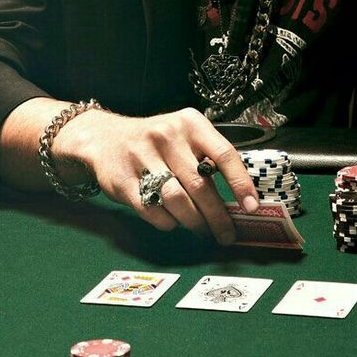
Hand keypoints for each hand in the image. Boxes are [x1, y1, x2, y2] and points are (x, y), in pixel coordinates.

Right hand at [57, 106, 259, 243]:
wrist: (105, 138)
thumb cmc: (156, 142)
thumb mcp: (184, 136)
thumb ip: (207, 158)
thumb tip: (239, 198)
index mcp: (190, 123)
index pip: (224, 154)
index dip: (241, 183)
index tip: (251, 207)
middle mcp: (167, 136)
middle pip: (200, 184)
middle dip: (217, 216)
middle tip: (226, 234)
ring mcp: (142, 157)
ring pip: (177, 200)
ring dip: (193, 221)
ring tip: (201, 229)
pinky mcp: (123, 180)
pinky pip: (152, 211)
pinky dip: (167, 222)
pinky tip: (172, 220)